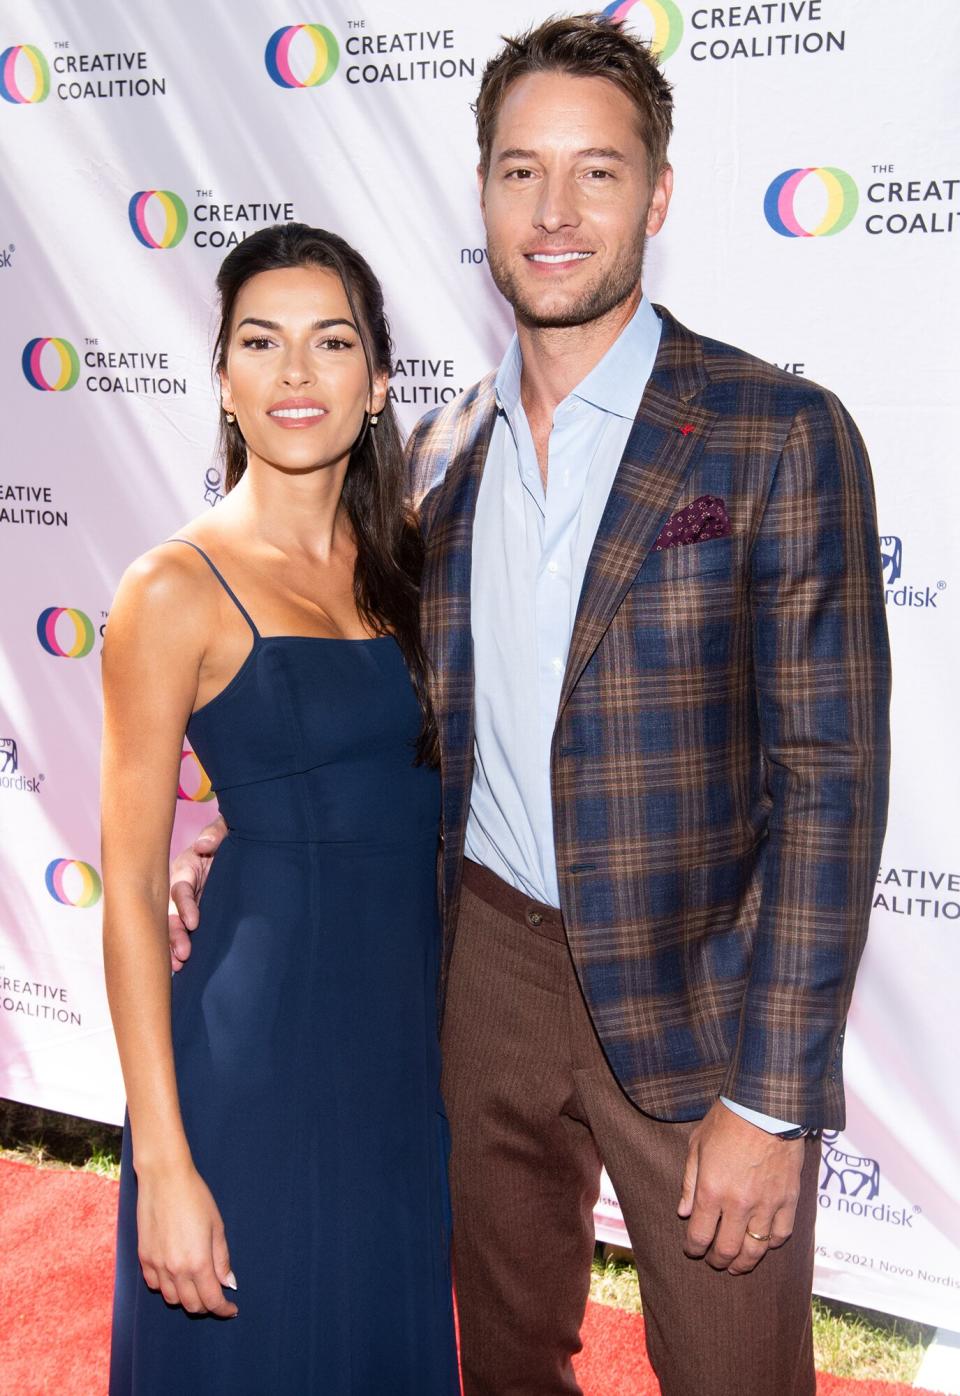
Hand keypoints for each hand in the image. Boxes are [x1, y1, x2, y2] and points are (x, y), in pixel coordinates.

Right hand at [136, 1160, 237, 1316]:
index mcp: (198, 1262)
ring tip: (197, 1285)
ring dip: (186, 1298)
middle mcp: (175, 1269)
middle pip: (191, 1305)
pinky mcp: (143, 1257)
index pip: (211, 1300)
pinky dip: (166, 1287)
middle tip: (216, 1296)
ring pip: (171, 1299)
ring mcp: (156, 1265)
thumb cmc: (195, 1198)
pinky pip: (154, 1285)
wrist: (164, 1179)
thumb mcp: (217, 1227)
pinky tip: (175, 1275)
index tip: (231, 1309)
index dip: (223, 1309)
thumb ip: (222, 1259)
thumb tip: (228, 1284)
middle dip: (207, 1305)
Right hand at [168, 816, 226, 970]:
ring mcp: (191, 905)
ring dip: (174, 947)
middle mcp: (184, 889)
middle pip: (172, 914)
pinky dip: (181, 950)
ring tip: (180, 965)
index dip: (185, 905)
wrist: (245, 847)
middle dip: (174, 935)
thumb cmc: (231, 836)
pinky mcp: (200, 917)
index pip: (181, 888)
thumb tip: (203, 844)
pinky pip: (188, 934)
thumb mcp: (226, 828)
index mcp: (187, 868)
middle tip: (182, 954)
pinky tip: (183, 969)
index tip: (193, 922)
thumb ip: (216, 833)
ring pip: (175, 928)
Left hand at [677, 1100, 803, 1274]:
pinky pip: (781, 1234)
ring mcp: (766, 1205)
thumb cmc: (727, 1120)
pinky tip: (763, 1244)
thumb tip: (683, 1212)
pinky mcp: (789, 1200)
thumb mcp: (697, 1145)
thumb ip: (689, 1182)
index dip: (693, 1248)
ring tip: (737, 1265)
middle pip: (727, 1250)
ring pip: (755, 1250)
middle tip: (714, 1261)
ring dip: (744, 1262)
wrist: (766, 1106)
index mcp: (712, 1191)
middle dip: (717, 1261)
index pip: (699, 1235)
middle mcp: (739, 1205)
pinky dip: (771, 1244)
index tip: (692, 1249)